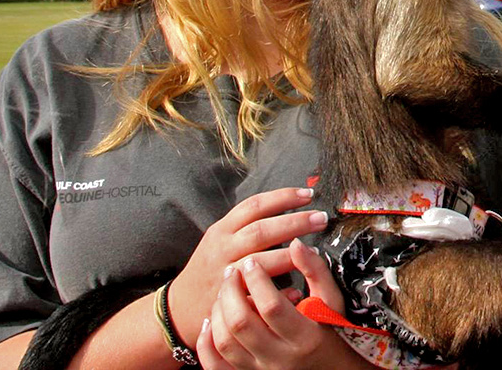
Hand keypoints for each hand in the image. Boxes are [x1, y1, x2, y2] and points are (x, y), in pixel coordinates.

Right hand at [168, 188, 328, 346]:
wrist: (180, 307)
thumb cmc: (209, 268)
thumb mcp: (220, 239)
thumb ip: (247, 225)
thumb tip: (287, 207)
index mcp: (223, 230)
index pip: (254, 206)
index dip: (283, 198)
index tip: (308, 194)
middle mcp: (222, 249)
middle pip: (261, 230)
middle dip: (295, 222)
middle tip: (321, 219)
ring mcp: (225, 276)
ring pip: (259, 262)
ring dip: (290, 256)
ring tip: (314, 251)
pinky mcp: (229, 301)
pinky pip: (257, 296)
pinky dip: (279, 293)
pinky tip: (298, 291)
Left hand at [196, 237, 378, 369]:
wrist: (329, 367)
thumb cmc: (331, 330)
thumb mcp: (332, 300)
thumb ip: (316, 271)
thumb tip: (297, 244)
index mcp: (304, 337)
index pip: (270, 306)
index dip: (257, 280)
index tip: (253, 263)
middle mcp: (280, 357)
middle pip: (242, 323)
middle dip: (231, 292)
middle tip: (233, 272)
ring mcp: (261, 369)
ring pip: (226, 342)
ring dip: (219, 312)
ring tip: (225, 292)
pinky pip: (215, 364)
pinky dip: (206, 342)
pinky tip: (210, 322)